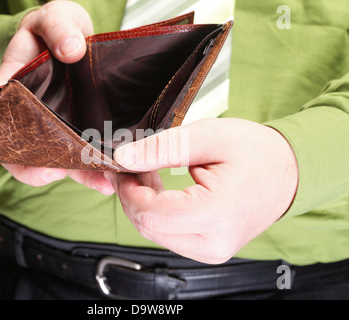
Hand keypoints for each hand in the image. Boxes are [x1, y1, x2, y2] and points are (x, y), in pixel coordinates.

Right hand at [0, 1, 113, 193]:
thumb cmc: (60, 29)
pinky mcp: (82, 132)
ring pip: (57, 161)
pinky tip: (110, 177)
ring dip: (74, 175)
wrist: (85, 41)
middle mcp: (33, 114)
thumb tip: (70, 49)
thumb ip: (58, 28)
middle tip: (49, 172)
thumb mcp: (55, 19)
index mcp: (16, 86)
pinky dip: (95, 170)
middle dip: (32, 168)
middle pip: (21, 151)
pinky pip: (84, 158)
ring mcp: (59, 127)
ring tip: (98, 181)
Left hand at [106, 118, 298, 263]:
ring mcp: (211, 251)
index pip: (150, 213)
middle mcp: (214, 243)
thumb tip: (123, 159)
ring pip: (154, 232)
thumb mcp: (208, 137)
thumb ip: (162, 149)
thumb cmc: (256, 152)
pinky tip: (159, 189)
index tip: (119, 166)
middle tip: (130, 166)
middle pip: (148, 226)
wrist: (288, 172)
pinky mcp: (208, 249)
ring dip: (143, 203)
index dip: (127, 189)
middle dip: (131, 195)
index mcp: (216, 214)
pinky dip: (156, 212)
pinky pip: (168, 234)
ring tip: (148, 173)